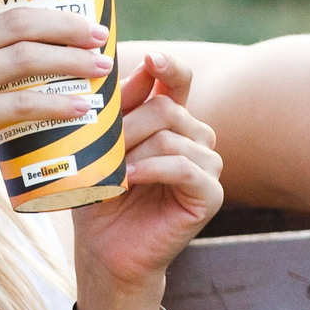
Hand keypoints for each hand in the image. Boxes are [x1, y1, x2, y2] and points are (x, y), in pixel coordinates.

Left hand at [71, 50, 223, 309]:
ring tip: (110, 170)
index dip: (168, 66)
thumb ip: (117, 111)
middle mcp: (195, 138)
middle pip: (167, 109)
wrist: (106, 250)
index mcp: (171, 121)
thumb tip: (125, 68)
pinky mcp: (210, 195)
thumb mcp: (100, 147)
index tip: (151, 59)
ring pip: (172, 137)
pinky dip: (153, 170)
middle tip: (100, 148)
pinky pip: (185, 168)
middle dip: (128, 125)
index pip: (178, 80)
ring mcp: (208, 166)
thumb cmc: (100, 195)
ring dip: (134, 151)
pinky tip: (128, 179)